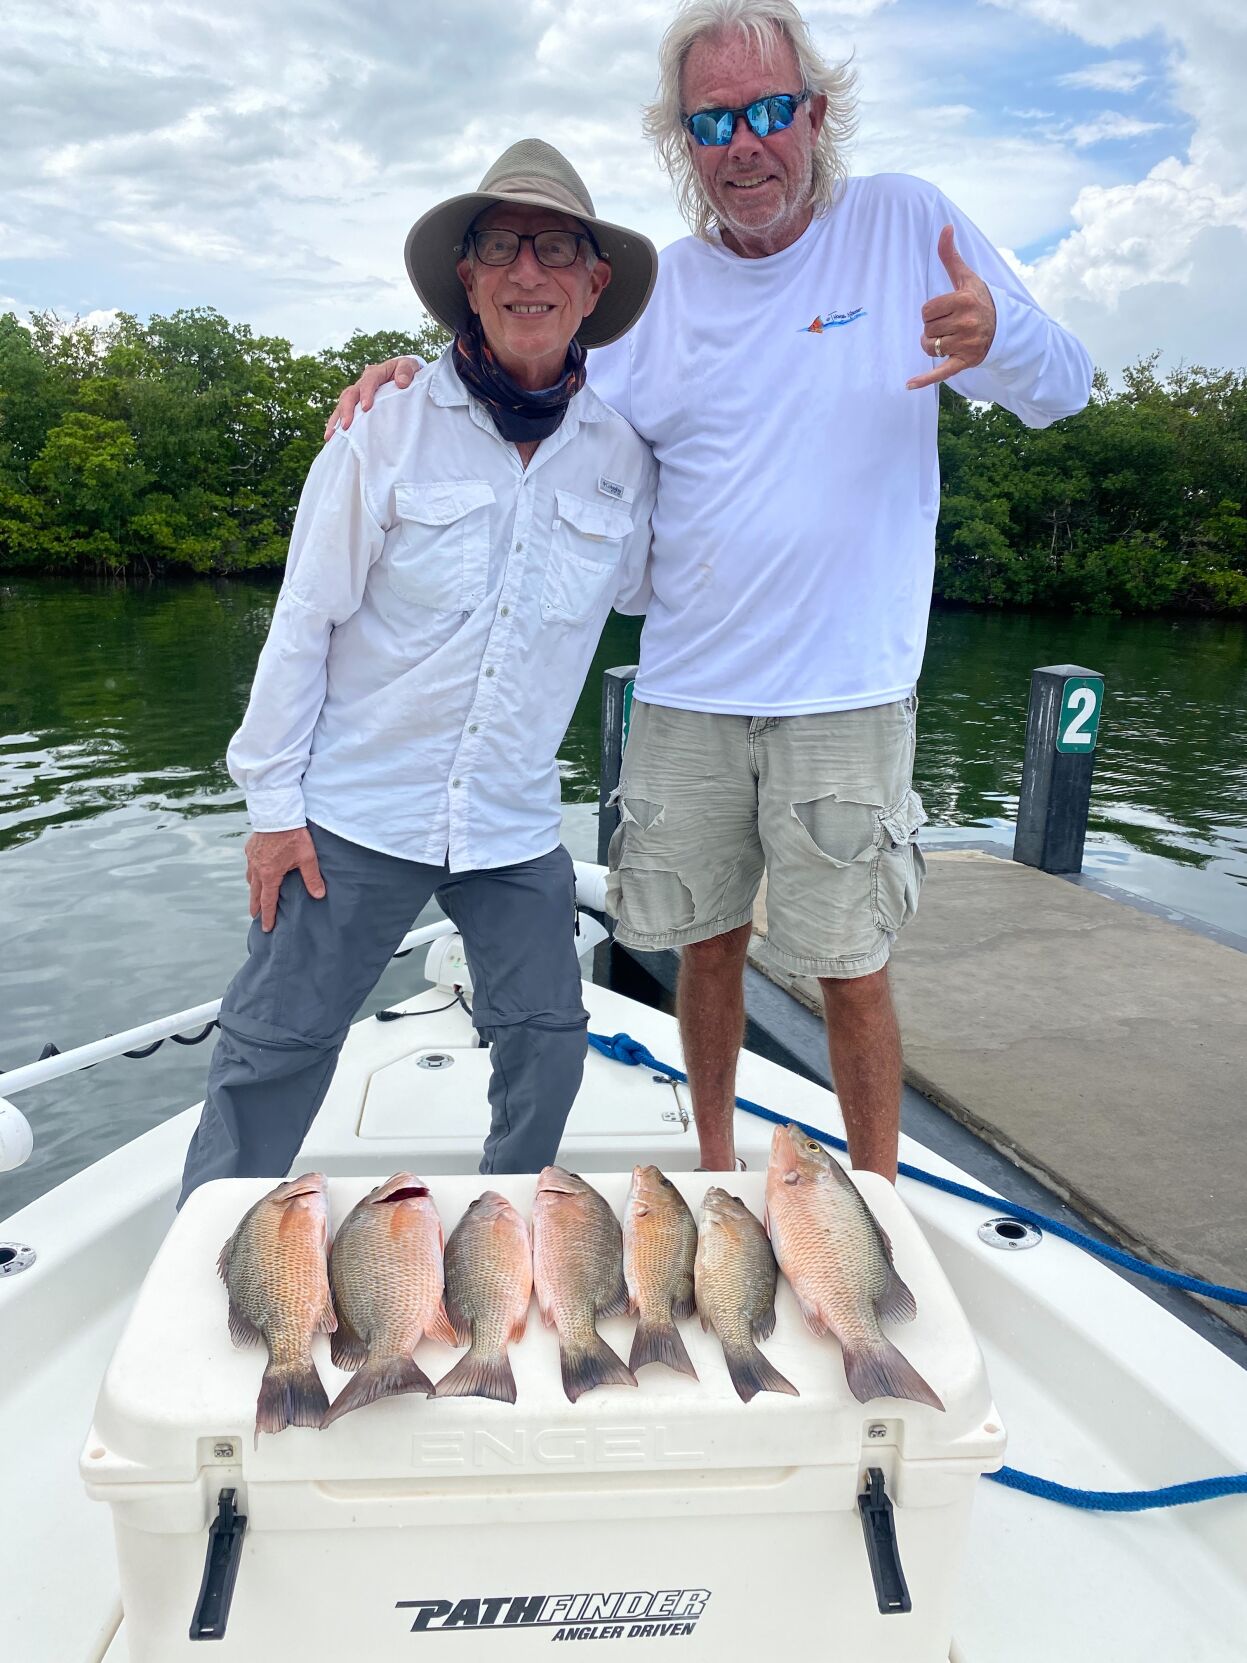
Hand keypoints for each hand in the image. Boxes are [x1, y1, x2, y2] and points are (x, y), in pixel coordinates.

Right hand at [245, 828, 325, 931]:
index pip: (267, 901)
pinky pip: (250, 864)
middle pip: (254, 893)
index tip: (266, 928)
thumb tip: (319, 895)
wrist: (277, 813)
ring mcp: (251, 857)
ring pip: (250, 878)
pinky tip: (258, 869)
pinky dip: (253, 871)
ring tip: (257, 895)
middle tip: (255, 917)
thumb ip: (312, 878)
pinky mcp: (250, 847)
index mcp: (269, 875)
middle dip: (255, 907)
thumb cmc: (293, 835)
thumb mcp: (307, 858)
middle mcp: (256, 868)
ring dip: (253, 889)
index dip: (267, 916)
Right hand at [323, 357, 420, 439]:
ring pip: (342, 404)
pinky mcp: (357, 405)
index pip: (368, 381)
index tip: (366, 408)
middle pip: (350, 394)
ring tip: (331, 436)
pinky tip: (332, 439)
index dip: (366, 393)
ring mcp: (358, 394)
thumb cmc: (408, 373)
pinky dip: (337, 425)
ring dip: (336, 420)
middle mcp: (363, 382)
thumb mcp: (411, 366)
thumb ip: (407, 371)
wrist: (405, 376)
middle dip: (346, 410)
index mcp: (376, 373)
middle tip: (346, 426)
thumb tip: (401, 383)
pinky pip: (344, 414)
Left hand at [906, 225, 996, 390]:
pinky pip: (941, 372)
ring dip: (932, 345)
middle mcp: (966, 322)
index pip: (927, 310)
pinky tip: (909, 384)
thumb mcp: (966, 277)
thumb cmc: (979, 299)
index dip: (931, 311)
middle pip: (927, 329)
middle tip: (948, 324)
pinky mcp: (965, 361)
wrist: (1003, 326)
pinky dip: (925, 380)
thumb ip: (951, 256)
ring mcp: (966, 344)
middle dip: (932, 327)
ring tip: (947, 339)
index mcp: (963, 300)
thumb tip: (945, 227)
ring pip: (930, 347)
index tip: (945, 310)